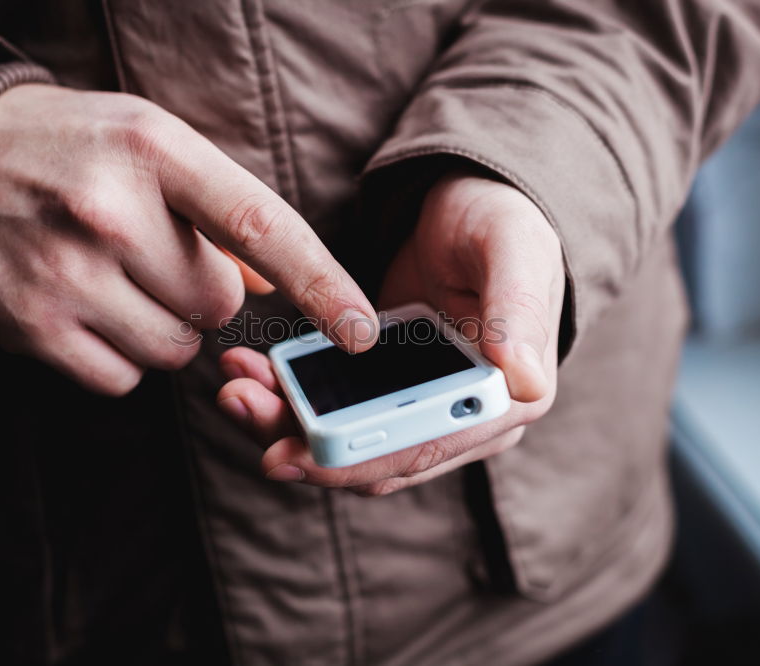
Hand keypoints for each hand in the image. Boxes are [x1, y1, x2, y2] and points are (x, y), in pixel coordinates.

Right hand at [0, 84, 377, 394]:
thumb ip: (221, 210)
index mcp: (155, 151)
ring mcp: (65, 273)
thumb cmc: (76, 151)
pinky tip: (88, 309)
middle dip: (201, 293)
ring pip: (174, 351)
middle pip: (217, 306)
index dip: (321, 283)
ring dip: (163, 328)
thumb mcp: (154, 146)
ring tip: (116, 280)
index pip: (260, 225)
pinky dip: (119, 358)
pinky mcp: (30, 327)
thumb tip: (277, 287)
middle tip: (154, 257)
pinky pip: (122, 379)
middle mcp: (109, 212)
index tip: (362, 329)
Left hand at [217, 172, 564, 494]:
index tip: (295, 451)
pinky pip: (335, 412)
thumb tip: (526, 382)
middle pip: (377, 460)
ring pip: (348, 445)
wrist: (470, 209)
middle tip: (238, 404)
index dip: (360, 458)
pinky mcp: (385, 393)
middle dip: (303, 443)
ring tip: (233, 386)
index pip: (427, 448)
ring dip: (286, 424)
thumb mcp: (514, 252)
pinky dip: (291, 398)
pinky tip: (251, 370)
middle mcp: (464, 420)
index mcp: (507, 401)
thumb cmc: (501, 223)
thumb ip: (518, 313)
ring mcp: (420, 410)